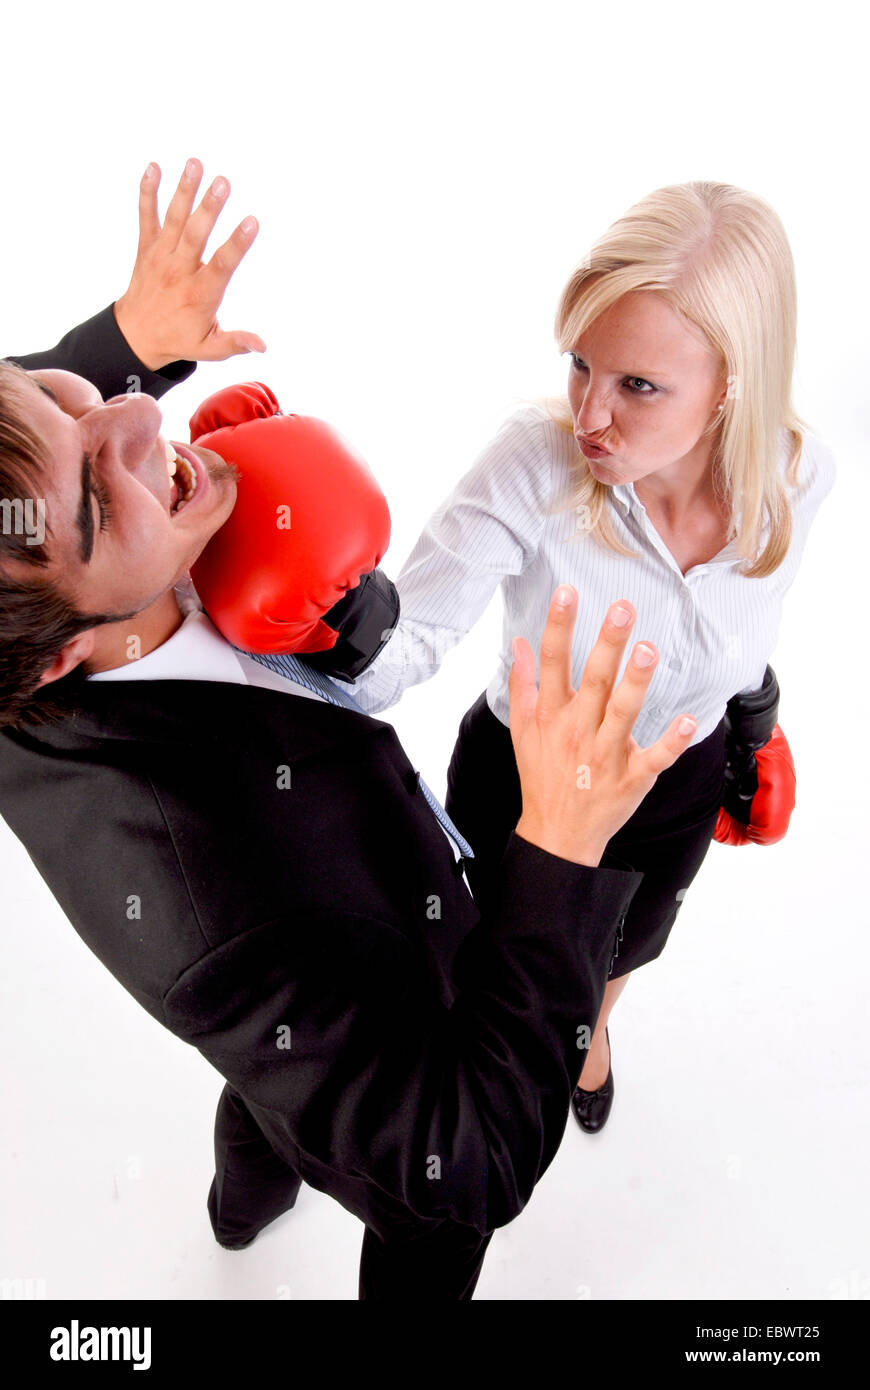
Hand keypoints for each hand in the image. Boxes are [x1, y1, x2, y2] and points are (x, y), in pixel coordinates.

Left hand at [113, 158, 265, 371]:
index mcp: (200, 294)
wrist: (135, 335)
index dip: (237, 244)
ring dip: (184, 190)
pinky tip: (154, 167)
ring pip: (173, 219)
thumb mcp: (209, 348)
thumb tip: (262, 346)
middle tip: (223, 182)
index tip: (251, 222)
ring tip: (195, 163)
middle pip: (195, 235)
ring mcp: (161, 256)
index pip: (221, 265)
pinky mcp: (147, 247)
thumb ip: (235, 342)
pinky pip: (146, 216)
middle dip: (209, 208)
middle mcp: (179, 271)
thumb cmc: (179, 338)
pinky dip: (148, 192)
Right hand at [509, 586, 697, 866]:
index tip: (567, 593)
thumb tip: (520, 642)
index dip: (558, 627)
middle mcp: (577, 731)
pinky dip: (671, 742)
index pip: (552, 664)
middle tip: (622, 609)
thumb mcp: (522, 731)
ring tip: (648, 650)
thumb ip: (522, 684)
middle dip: (607, 644)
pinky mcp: (632, 779)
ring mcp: (606, 756)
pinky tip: (686, 720)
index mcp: (551, 717)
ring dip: (635, 683)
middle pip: (593, 682)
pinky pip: (654, 759)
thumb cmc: (543, 776)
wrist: (556, 835)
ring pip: (622, 715)